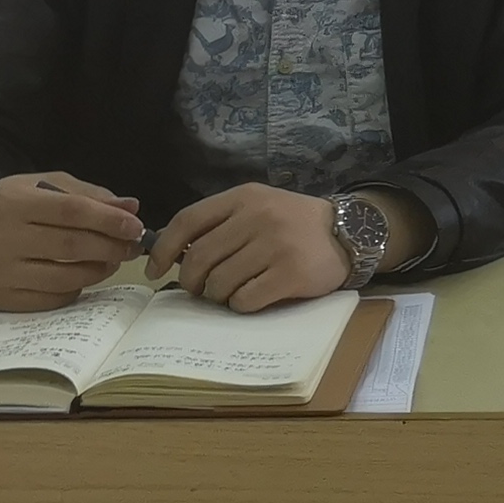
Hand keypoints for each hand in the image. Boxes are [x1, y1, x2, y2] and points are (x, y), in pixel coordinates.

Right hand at [0, 173, 142, 309]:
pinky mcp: (0, 299)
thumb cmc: (6, 203)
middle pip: (70, 247)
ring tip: (112, 260)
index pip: (71, 212)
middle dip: (110, 247)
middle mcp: (3, 239)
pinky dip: (74, 289)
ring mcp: (0, 273)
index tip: (135, 225)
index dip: (108, 220)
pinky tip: (84, 276)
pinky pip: (49, 300)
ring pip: (63, 277)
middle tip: (131, 245)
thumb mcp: (39, 186)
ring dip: (98, 270)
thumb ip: (86, 194)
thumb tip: (130, 207)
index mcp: (14, 203)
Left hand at [149, 183, 369, 311]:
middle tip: (201, 289)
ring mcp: (275, 245)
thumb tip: (172, 254)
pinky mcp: (290, 273)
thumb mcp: (257, 207)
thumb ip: (220, 223)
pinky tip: (254, 296)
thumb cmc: (292, 224)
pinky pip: (244, 300)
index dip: (164, 248)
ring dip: (218, 296)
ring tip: (233, 292)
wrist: (348, 233)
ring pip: (219, 283)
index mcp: (244, 197)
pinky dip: (241, 305)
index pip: (188, 220)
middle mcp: (258, 216)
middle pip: (199, 258)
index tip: (155, 269)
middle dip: (191, 281)